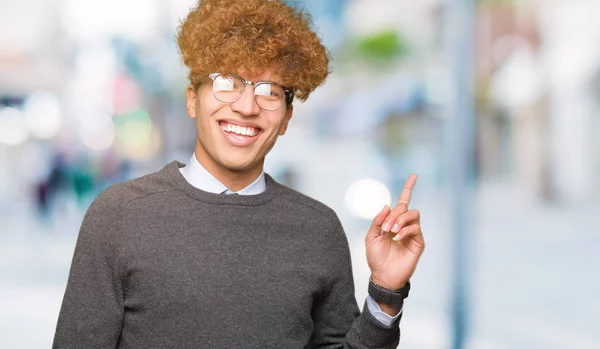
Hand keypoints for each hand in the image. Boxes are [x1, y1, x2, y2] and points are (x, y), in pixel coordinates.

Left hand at [365, 174, 424, 289]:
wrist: (383, 275)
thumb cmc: (376, 257)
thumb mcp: (370, 237)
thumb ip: (377, 221)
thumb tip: (387, 206)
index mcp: (392, 221)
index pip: (402, 202)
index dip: (408, 188)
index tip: (414, 175)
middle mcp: (404, 224)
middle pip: (405, 207)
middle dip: (394, 214)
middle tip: (385, 228)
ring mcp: (412, 233)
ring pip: (413, 214)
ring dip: (400, 220)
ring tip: (391, 232)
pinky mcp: (418, 242)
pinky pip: (416, 228)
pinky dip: (405, 230)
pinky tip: (397, 238)